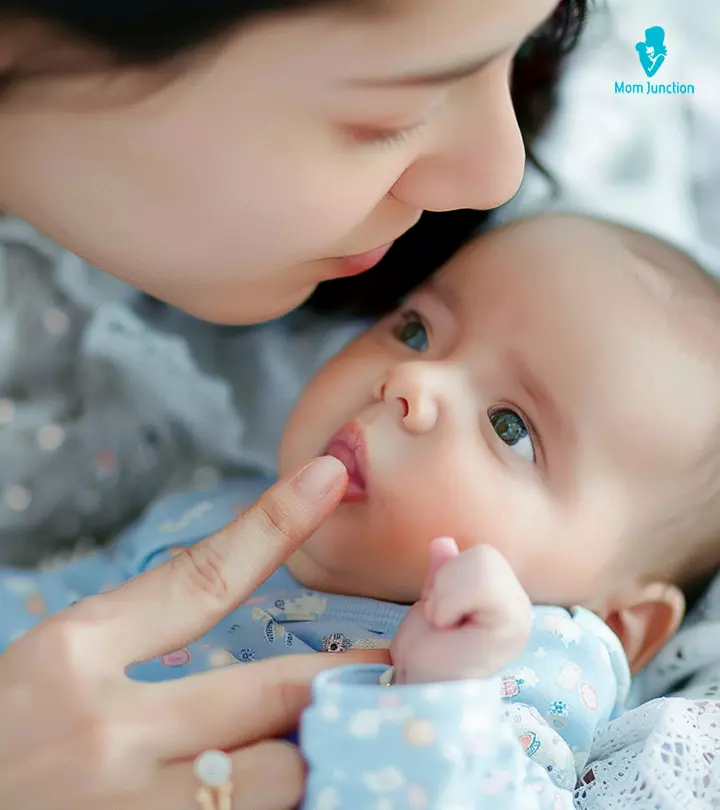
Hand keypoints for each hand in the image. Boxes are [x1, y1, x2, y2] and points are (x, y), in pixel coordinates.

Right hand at [0, 456, 386, 809]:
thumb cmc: (4, 737)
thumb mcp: (56, 668)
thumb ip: (141, 641)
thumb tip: (237, 615)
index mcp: (76, 653)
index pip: (201, 579)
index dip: (274, 524)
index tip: (327, 477)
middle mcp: (104, 728)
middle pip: (270, 690)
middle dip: (341, 675)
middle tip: (389, 661)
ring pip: (276, 777)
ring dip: (299, 762)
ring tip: (298, 754)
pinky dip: (275, 805)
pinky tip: (266, 794)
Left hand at [390, 539, 531, 683]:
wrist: (422, 687)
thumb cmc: (426, 655)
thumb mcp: (429, 604)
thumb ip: (442, 575)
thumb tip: (443, 542)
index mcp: (501, 597)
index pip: (480, 555)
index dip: (447, 578)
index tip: (439, 613)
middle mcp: (519, 605)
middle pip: (484, 555)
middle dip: (447, 584)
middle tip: (443, 621)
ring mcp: (521, 615)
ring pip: (483, 562)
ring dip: (447, 594)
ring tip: (448, 627)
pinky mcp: (515, 626)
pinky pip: (478, 583)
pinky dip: (448, 602)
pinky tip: (452, 634)